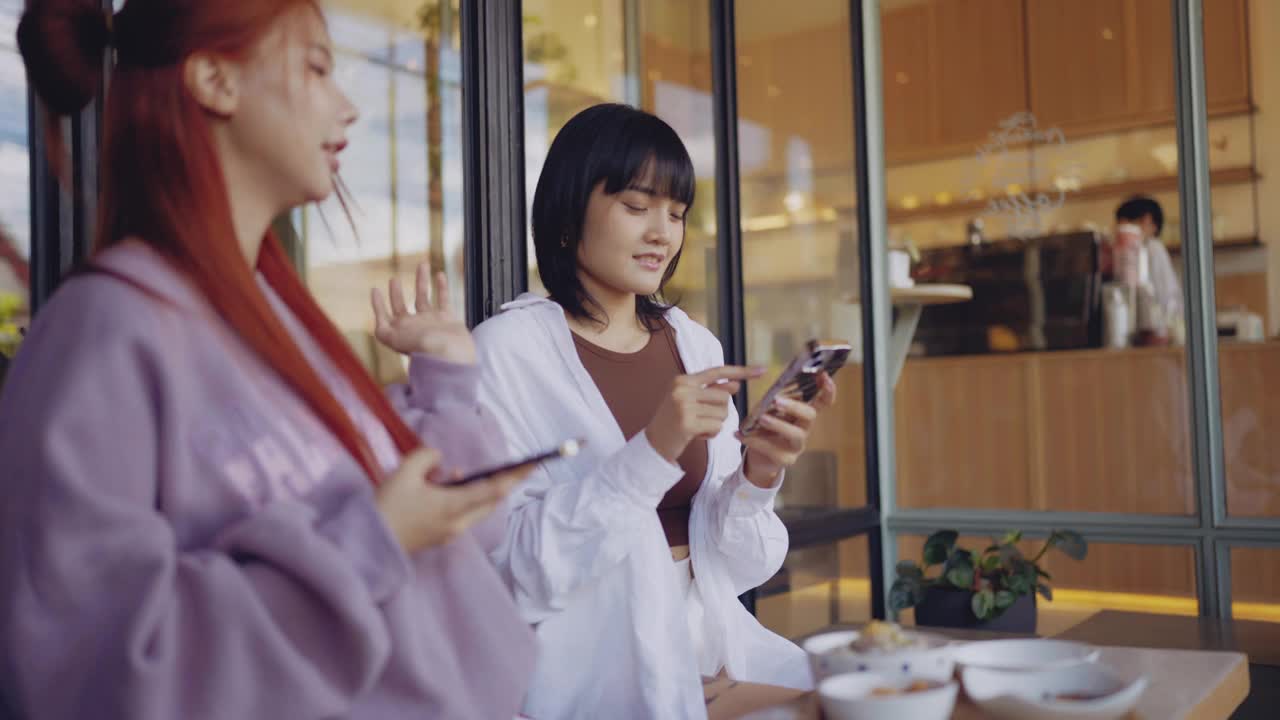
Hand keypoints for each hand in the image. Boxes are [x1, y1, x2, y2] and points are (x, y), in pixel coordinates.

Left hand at [371, 259, 475, 364]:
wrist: (453, 358)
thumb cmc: (426, 352)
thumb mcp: (398, 341)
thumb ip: (386, 332)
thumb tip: (379, 324)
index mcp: (400, 333)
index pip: (384, 318)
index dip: (378, 305)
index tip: (375, 289)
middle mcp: (414, 327)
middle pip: (401, 307)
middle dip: (396, 293)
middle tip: (394, 280)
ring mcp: (431, 323)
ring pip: (423, 298)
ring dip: (421, 281)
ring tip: (422, 264)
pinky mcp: (447, 320)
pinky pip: (443, 300)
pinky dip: (441, 287)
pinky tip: (439, 275)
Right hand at [375, 447, 527, 551]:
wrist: (368, 543)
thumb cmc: (388, 506)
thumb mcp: (405, 472)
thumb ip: (427, 458)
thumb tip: (439, 459)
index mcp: (454, 506)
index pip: (493, 490)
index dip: (515, 476)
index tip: (533, 466)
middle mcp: (459, 523)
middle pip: (491, 500)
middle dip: (502, 482)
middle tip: (515, 467)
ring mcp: (450, 533)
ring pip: (475, 508)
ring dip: (474, 489)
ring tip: (448, 474)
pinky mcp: (440, 538)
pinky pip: (461, 514)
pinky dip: (460, 499)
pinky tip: (438, 487)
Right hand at [645, 365, 764, 462]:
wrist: (653, 445)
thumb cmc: (674, 421)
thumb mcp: (691, 402)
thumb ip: (712, 392)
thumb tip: (736, 384)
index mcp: (683, 380)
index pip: (717, 371)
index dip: (741, 371)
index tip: (762, 370)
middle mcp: (682, 389)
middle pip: (724, 396)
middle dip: (720, 411)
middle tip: (702, 419)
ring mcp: (684, 406)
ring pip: (723, 412)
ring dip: (716, 423)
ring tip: (698, 427)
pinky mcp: (687, 423)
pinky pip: (717, 426)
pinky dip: (712, 433)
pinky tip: (697, 435)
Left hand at [738, 372, 836, 486]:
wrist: (758, 457)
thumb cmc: (765, 429)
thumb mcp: (767, 411)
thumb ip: (771, 402)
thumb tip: (770, 396)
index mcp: (802, 414)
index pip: (822, 402)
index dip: (827, 390)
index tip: (824, 376)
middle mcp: (804, 428)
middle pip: (810, 415)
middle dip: (795, 406)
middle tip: (777, 401)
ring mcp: (797, 445)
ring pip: (795, 434)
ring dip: (778, 424)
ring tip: (761, 418)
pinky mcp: (786, 459)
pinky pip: (773, 450)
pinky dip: (755, 441)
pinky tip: (740, 435)